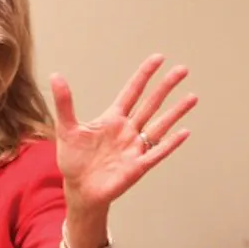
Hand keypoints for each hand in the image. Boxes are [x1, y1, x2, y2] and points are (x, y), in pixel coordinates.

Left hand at [50, 53, 196, 211]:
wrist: (79, 189)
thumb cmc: (73, 160)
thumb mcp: (66, 129)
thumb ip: (64, 103)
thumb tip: (56, 75)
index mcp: (112, 119)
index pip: (132, 91)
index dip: (144, 75)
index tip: (158, 58)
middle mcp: (127, 130)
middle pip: (150, 104)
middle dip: (165, 87)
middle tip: (182, 70)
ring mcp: (135, 147)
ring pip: (159, 125)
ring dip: (176, 111)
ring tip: (192, 97)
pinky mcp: (138, 165)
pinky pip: (157, 152)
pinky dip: (170, 143)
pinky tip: (184, 132)